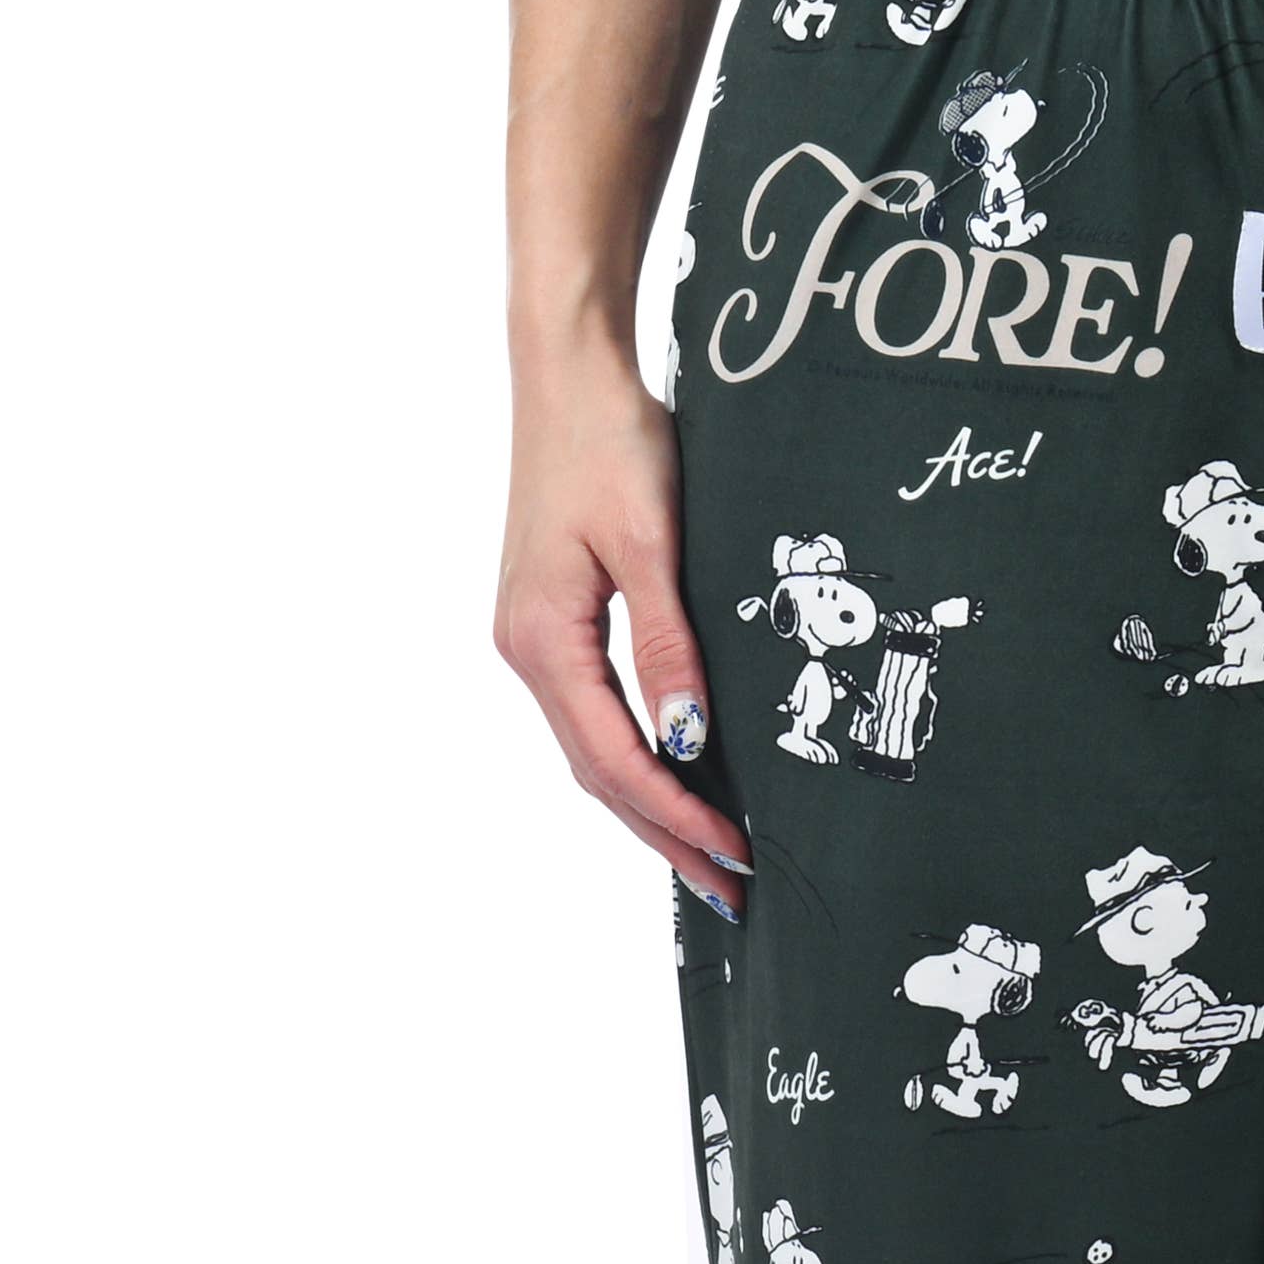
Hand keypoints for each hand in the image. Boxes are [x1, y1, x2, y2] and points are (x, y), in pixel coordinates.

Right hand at [495, 341, 753, 915]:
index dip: (678, 816)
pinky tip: (675, 785)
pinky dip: (636, 765)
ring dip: (652, 812)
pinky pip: (595, 719)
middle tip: (733, 893)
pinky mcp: (552, 624)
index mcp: (543, 639)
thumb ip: (668, 645)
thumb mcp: (650, 542)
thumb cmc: (610, 439)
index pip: (616, 759)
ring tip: (710, 861)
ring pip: (595, 754)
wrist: (569, 371)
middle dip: (667, 838)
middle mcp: (527, 651)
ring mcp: (534, 641)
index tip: (737, 853)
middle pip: (601, 775)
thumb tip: (687, 739)